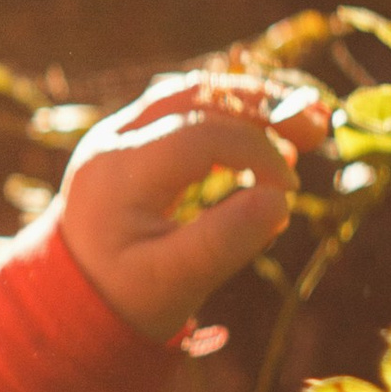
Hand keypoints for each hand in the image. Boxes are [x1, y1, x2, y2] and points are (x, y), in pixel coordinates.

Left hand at [56, 71, 330, 345]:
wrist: (71, 297)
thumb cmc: (123, 297)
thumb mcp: (173, 284)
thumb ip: (222, 243)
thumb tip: (280, 200)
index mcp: (119, 173)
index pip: (200, 135)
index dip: (257, 152)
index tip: (291, 191)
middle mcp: (114, 140)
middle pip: (196, 97)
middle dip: (262, 108)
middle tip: (320, 129)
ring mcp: (120, 133)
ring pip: (193, 94)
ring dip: (251, 103)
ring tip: (307, 122)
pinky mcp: (133, 138)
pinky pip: (187, 108)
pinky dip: (232, 115)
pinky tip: (273, 134)